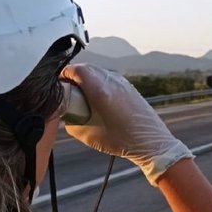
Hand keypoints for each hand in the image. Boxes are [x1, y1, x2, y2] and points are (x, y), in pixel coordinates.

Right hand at [60, 63, 192, 184]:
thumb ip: (72, 123)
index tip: (59, 83)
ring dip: (88, 79)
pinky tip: (99, 100)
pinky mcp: (129, 87)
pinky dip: (100, 83)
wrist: (152, 143)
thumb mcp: (89, 136)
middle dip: (75, 76)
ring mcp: (123, 82)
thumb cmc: (123, 141)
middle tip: (69, 90)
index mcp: (100, 91)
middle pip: (87, 68)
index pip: (77, 70)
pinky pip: (109, 78)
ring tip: (83, 96)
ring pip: (99, 71)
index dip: (65, 74)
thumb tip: (66, 116)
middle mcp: (112, 81)